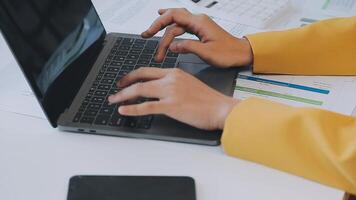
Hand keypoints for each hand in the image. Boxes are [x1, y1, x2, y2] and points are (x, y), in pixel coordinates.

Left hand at [108, 68, 238, 129]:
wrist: (221, 108)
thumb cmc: (209, 100)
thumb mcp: (190, 85)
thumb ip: (174, 85)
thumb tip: (161, 91)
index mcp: (175, 73)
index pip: (148, 70)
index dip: (133, 75)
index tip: (126, 80)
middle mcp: (171, 79)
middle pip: (140, 77)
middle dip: (124, 83)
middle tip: (116, 90)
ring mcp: (170, 91)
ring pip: (140, 89)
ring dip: (123, 95)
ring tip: (113, 100)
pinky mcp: (171, 106)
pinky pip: (146, 106)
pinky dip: (132, 108)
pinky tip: (123, 110)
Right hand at [142, 8, 252, 67]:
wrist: (242, 53)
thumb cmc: (229, 53)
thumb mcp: (207, 53)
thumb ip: (188, 47)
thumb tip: (172, 46)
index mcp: (199, 23)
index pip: (173, 16)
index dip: (158, 23)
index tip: (149, 33)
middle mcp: (198, 21)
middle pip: (172, 18)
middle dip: (157, 26)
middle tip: (146, 35)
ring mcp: (199, 25)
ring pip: (176, 25)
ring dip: (164, 34)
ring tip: (154, 44)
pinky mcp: (200, 31)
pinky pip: (182, 27)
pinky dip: (171, 29)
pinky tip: (165, 30)